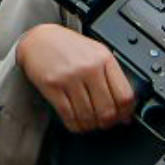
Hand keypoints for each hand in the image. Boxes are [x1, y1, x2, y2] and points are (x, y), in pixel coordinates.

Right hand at [16, 26, 136, 133]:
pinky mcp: (52, 86)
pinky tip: (76, 122)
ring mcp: (70, 77)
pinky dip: (75, 124)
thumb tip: (125, 111)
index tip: (123, 117)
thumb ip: (112, 79)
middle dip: (108, 122)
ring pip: (88, 115)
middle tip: (105, 123)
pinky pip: (68, 115)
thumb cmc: (68, 46)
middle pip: (107, 109)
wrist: (39, 38)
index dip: (126, 113)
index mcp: (104, 58)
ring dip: (90, 125)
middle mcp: (89, 67)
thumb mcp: (95, 53)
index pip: (124, 95)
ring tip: (90, 123)